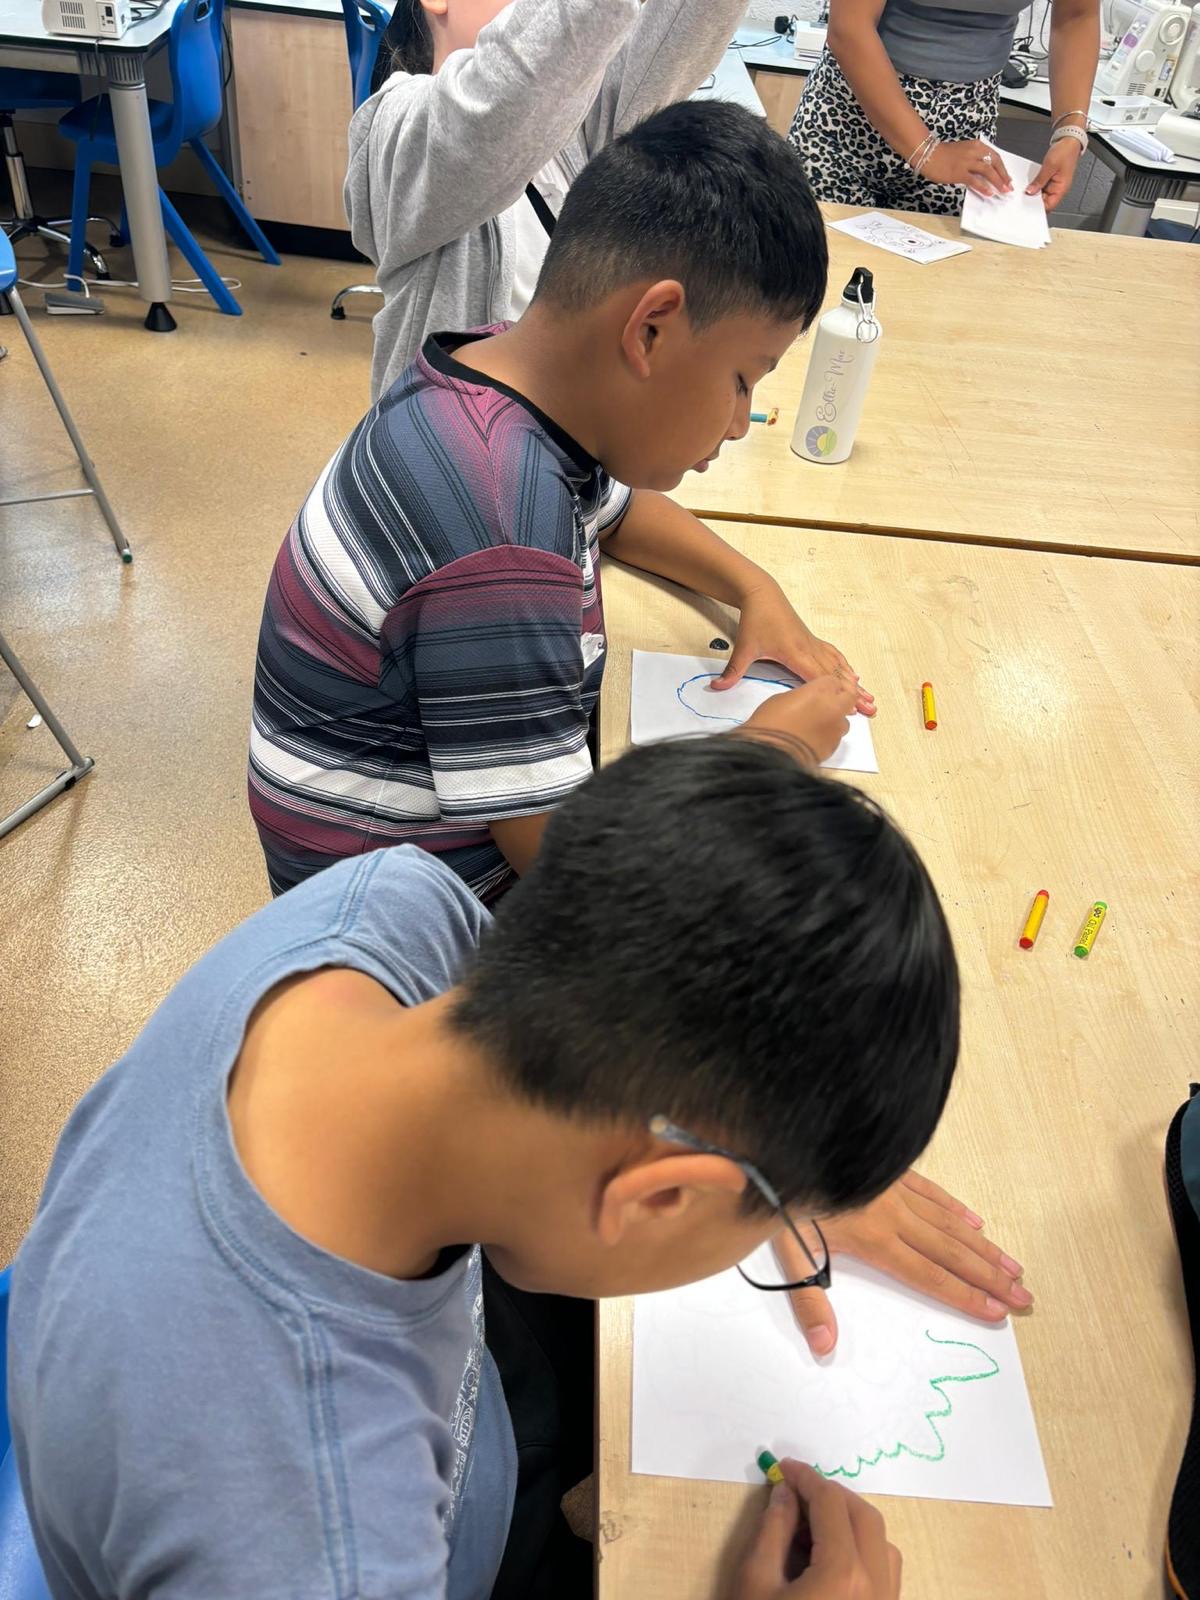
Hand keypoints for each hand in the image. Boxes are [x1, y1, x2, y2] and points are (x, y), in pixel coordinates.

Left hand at [714, 581, 875, 716]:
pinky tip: (854, 676)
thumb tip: (716, 688)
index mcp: (795, 653)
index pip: (819, 678)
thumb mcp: (743, 647)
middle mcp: (809, 649)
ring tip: (869, 698)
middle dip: (854, 694)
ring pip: (839, 666)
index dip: (836, 693)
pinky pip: (834, 655)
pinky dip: (845, 667)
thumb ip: (733, 671)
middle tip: (870, 709)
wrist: (762, 594)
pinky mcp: (812, 640)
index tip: (851, 706)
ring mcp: (813, 644)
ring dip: (854, 683)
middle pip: (836, 676)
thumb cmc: (755, 620)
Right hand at [735, 1458, 900, 1599]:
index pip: (830, 1504)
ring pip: (881, 1542)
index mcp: (843, 1574)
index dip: (806, 1478)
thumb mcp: (756, 1582)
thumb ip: (772, 1530)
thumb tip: (786, 1492)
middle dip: (831, 1495)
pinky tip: (833, 1556)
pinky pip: (885, 1569)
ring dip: (851, 1522)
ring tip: (814, 1524)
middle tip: (798, 1490)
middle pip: (863, 1516)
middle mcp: (875, 1585)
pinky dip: (864, 1550)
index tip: (784, 1468)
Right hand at [742, 674, 857, 764]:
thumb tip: (805, 701)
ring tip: (817, 725)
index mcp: (820, 690)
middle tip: (826, 704)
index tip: (819, 690)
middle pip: (849, 697)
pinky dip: (828, 736)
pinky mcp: (834, 747)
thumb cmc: (770, 723)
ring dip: (835, 720)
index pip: (834, 681)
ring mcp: (836, 728)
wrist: (772, 754)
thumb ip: (800, 696)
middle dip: (841, 699)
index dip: (827, 686)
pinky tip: (813, 740)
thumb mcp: (781, 699)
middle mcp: (834, 707)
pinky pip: (836, 738)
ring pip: (844, 720)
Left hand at [776, 1171, 1032, 1356]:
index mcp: (873, 1240)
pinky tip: (974, 1220)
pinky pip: (930, 1190)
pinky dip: (954, 1208)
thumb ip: (808, 1302)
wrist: (783, 1137)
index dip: (965, 1296)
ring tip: (1013, 1266)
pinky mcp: (888, 1170)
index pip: (929, 1276)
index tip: (998, 1311)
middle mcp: (892, 1215)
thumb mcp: (786, 1252)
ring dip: (982, 1247)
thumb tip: (824, 1347)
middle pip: (950, 1252)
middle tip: (1024, 1296)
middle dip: (989, 1277)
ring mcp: (893, 1190)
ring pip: (948, 1222)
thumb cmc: (780, 1194)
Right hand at [925, 139, 1011, 198]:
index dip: (1003, 168)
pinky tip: (989, 193)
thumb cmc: (942, 154)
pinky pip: (975, 181)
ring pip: (988, 171)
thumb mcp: (963, 152)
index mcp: (976, 146)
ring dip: (997, 182)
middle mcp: (974, 152)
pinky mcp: (959, 172)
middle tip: (1008, 186)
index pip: (995, 156)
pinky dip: (984, 187)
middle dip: (1003, 176)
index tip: (1007, 177)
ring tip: (1002, 191)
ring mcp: (967, 162)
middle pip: (995, 163)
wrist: (928, 154)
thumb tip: (982, 174)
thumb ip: (974, 161)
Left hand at [1026, 138, 1080, 211]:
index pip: (1049, 206)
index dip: (1037, 208)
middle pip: (1044, 202)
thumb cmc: (1065, 151)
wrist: (1069, 140)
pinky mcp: (1051, 179)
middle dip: (1034, 200)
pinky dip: (1036, 186)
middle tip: (1024, 197)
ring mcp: (1054, 184)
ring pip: (1041, 194)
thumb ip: (1039, 180)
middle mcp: (1059, 189)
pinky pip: (1041, 186)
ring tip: (1027, 189)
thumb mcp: (1049, 166)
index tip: (1027, 205)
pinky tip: (1030, 183)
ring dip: (1034, 192)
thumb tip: (1030, 191)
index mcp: (1062, 189)